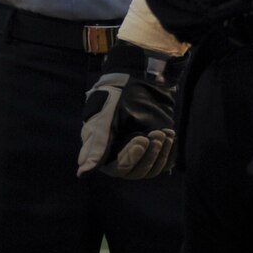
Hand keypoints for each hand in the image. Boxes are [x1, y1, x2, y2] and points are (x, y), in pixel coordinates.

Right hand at [77, 41, 178, 178]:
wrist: (139, 80)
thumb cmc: (117, 95)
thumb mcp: (105, 118)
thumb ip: (96, 145)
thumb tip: (82, 173)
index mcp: (101, 150)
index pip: (117, 168)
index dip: (130, 157)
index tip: (141, 139)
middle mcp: (117, 155)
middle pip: (134, 172)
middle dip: (148, 154)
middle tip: (156, 135)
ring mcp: (136, 154)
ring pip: (149, 170)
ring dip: (159, 153)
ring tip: (164, 133)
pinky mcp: (152, 151)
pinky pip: (161, 164)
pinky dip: (168, 152)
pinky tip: (170, 135)